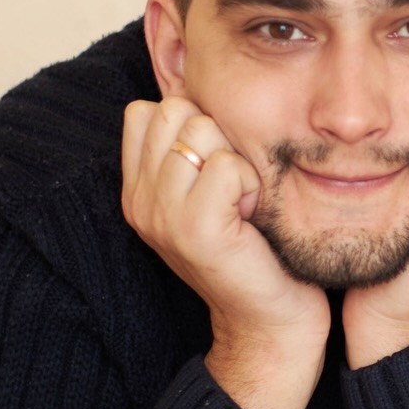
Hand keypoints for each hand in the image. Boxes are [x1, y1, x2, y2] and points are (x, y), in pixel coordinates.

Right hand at [120, 98, 329, 408]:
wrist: (270, 324)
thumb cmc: (256, 251)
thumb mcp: (213, 193)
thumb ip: (195, 148)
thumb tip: (198, 85)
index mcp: (137, 191)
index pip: (147, 110)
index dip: (192, 125)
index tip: (216, 171)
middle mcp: (139, 202)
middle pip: (174, 109)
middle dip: (216, 137)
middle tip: (233, 189)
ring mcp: (161, 216)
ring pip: (200, 130)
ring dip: (236, 160)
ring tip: (242, 204)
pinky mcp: (194, 230)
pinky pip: (225, 164)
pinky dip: (249, 183)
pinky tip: (251, 216)